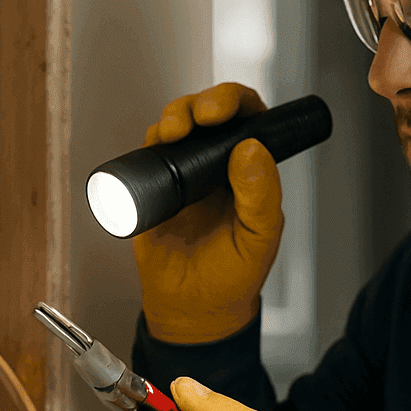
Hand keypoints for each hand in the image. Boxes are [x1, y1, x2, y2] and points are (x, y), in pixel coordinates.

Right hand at [133, 83, 282, 343]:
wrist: (191, 308)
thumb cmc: (233, 276)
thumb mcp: (258, 239)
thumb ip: (261, 196)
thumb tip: (252, 150)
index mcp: (251, 171)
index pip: (250, 119)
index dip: (237, 103)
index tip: (224, 112)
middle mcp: (219, 164)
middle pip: (211, 112)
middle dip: (203, 102)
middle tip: (200, 116)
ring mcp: (186, 171)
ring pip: (179, 124)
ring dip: (175, 116)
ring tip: (173, 133)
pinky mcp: (155, 184)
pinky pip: (150, 151)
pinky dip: (151, 140)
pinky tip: (156, 145)